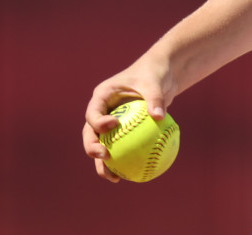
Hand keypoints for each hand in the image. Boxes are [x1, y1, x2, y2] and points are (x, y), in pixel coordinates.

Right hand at [82, 54, 175, 182]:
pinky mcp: (120, 131)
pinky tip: (132, 176)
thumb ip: (155, 98)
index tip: (113, 125)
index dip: (98, 122)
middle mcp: (102, 110)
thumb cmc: (156, 74)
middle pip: (90, 132)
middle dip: (92, 147)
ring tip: (114, 177)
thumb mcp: (156, 83)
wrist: (161, 76)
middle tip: (105, 156)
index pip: (93, 112)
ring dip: (103, 163)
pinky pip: (119, 148)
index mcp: (102, 95)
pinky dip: (123, 162)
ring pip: (101, 145)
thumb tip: (159, 117)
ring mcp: (109, 122)